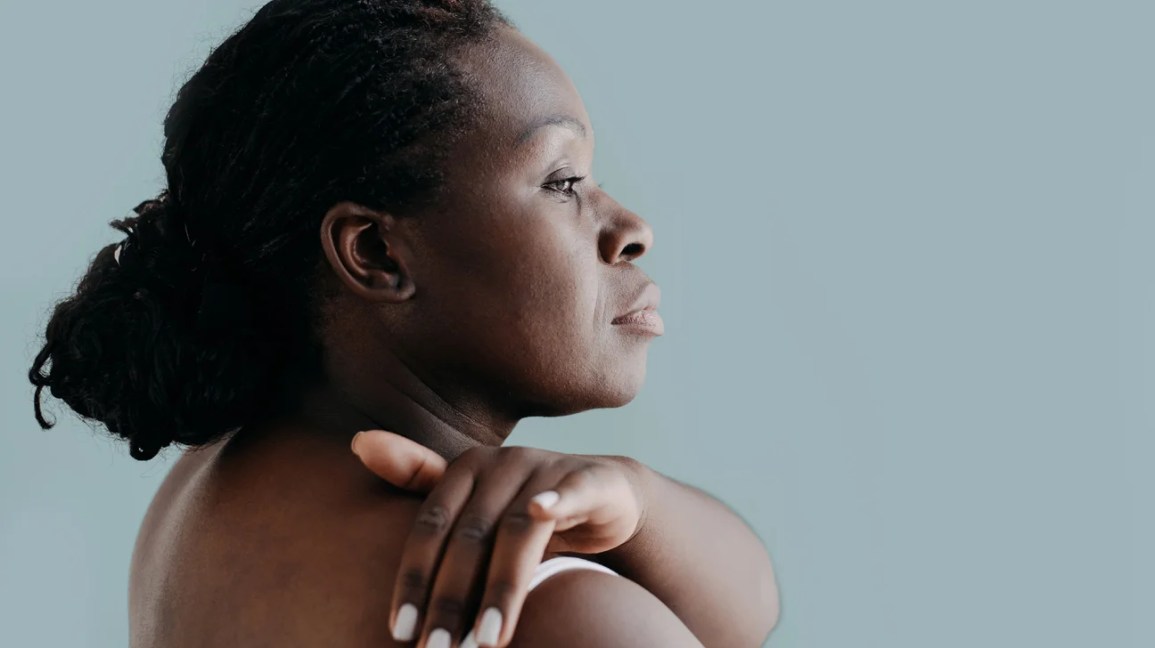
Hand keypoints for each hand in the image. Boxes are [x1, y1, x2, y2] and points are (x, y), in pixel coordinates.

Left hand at [350, 430, 648, 647]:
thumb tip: (358, 441)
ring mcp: (547, 467)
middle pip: (469, 537)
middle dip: (451, 600)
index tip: (399, 631)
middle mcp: (502, 462)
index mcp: (465, 468)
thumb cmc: (523, 507)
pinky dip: (557, 500)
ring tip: (487, 640)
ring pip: (517, 530)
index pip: (429, 527)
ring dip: (501, 587)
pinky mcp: (591, 478)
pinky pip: (573, 490)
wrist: (604, 493)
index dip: (414, 579)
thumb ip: (419, 480)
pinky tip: (544, 513)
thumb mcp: (472, 503)